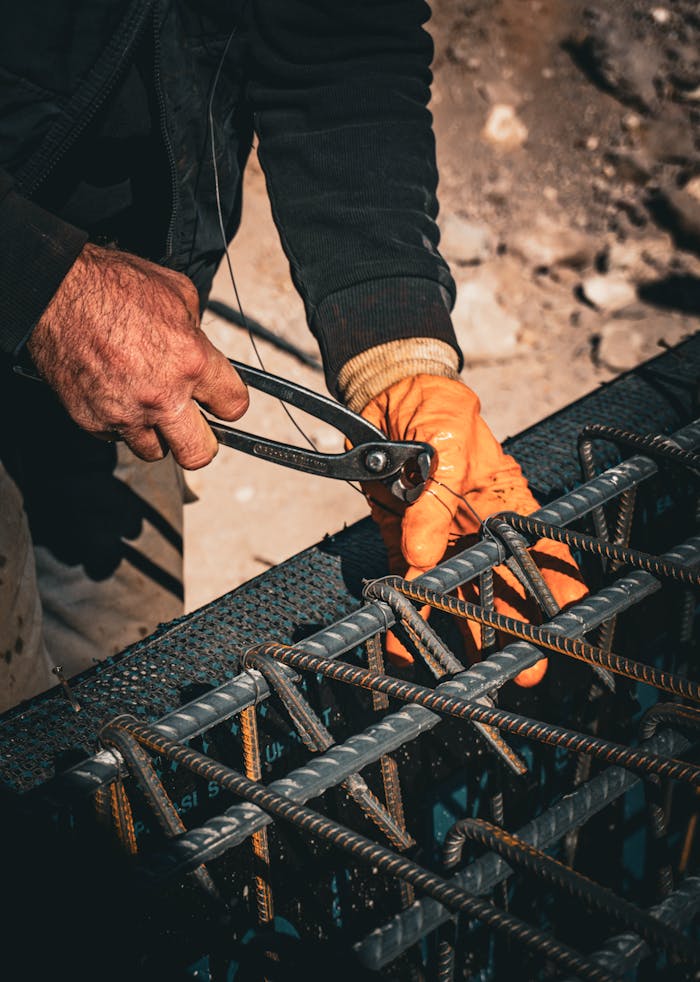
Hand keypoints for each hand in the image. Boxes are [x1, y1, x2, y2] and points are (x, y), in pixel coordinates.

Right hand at [27, 243, 248, 469]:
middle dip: (201, 442)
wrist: (55, 290)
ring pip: (154, 451)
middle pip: (199, 453)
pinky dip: (120, 423)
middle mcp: (162, 396)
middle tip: (193, 425)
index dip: (229, 403)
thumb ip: (197, 333)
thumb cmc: (115, 284)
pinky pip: (116, 437)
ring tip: (148, 407)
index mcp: (191, 363)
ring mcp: (125, 414)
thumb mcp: (178, 294)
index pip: (234, 407)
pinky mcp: (92, 422)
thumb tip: (202, 350)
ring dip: (156, 434)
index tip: (220, 400)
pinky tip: (116, 396)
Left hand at [361, 375, 586, 684]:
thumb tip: (424, 553)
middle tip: (521, 669)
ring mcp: (440, 537)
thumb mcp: (445, 439)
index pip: (537, 549)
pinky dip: (402, 610)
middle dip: (511, 627)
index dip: (556, 586)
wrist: (387, 396)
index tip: (569, 622)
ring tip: (466, 675)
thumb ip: (437, 496)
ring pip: (454, 591)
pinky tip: (400, 643)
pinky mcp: (403, 539)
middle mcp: (477, 527)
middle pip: (499, 583)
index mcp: (504, 501)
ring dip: (460, 632)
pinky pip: (405, 581)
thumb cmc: (436, 408)